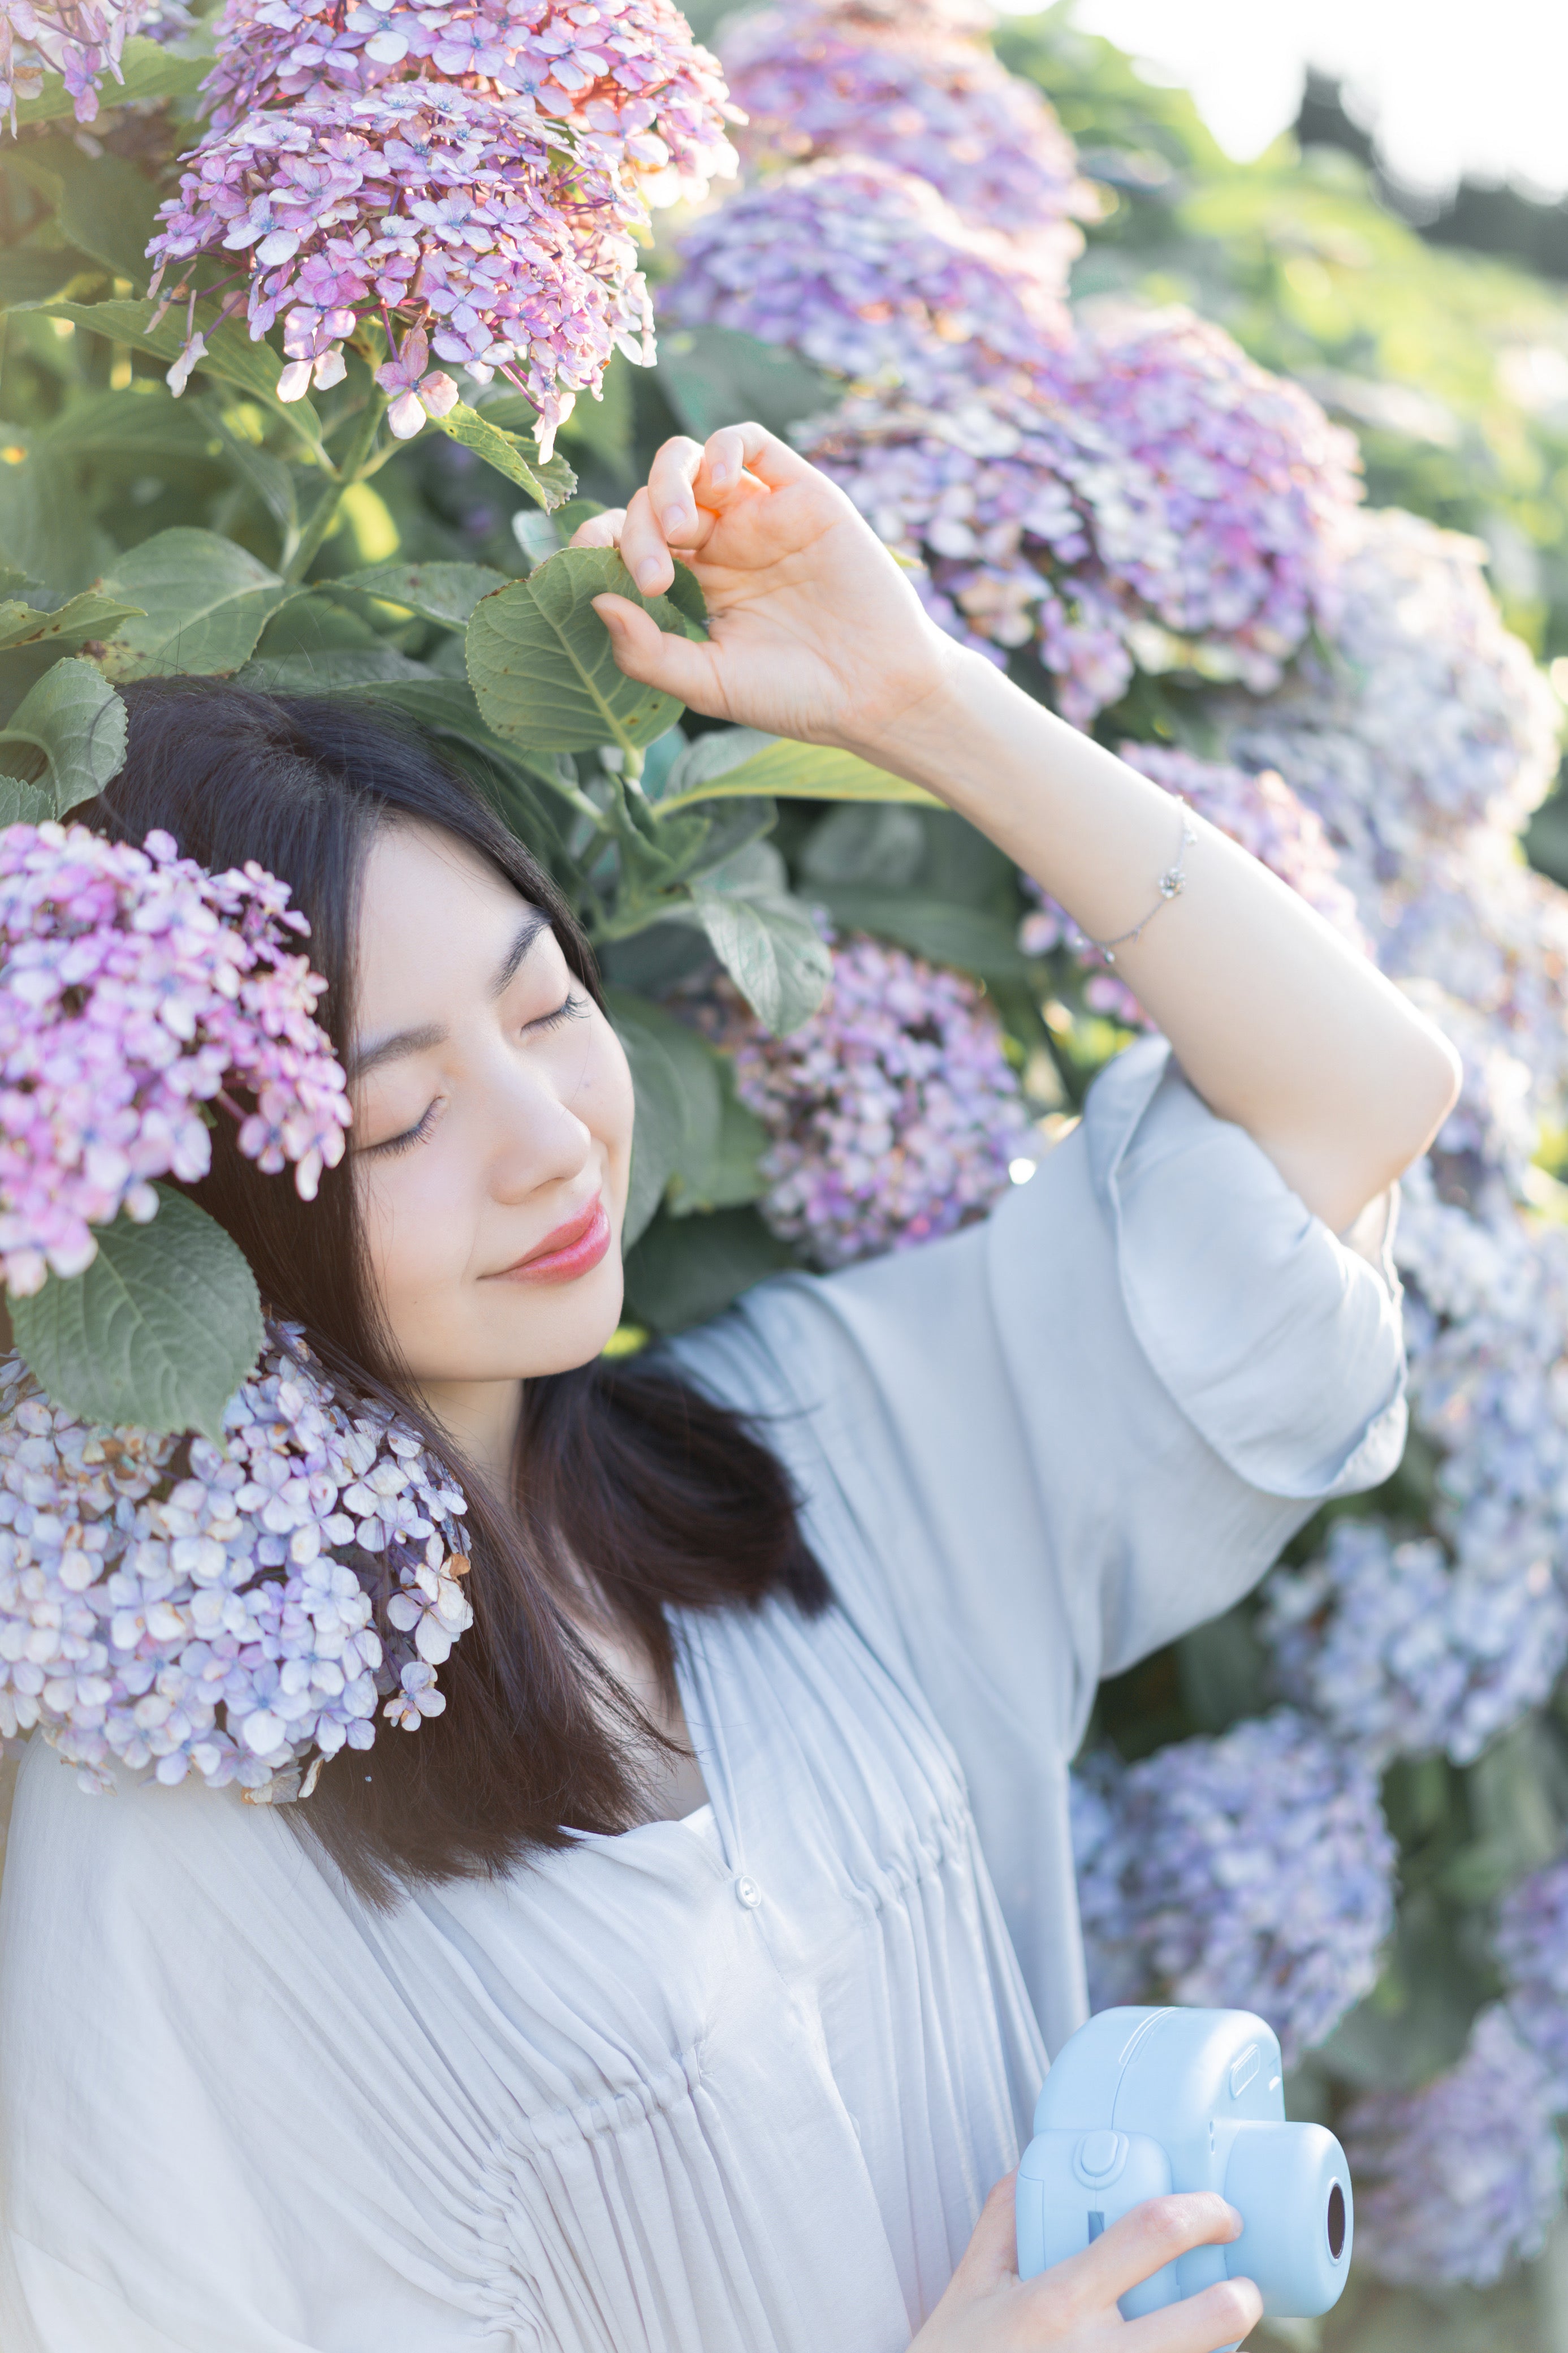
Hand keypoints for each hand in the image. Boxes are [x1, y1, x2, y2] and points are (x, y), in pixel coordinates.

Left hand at [570, 422, 966, 754]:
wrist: (877, 692)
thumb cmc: (793, 697)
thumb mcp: (707, 684)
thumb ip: (646, 651)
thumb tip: (594, 603)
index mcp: (688, 586)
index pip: (621, 544)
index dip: (594, 547)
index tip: (584, 577)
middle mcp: (717, 544)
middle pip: (648, 503)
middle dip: (635, 533)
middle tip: (652, 580)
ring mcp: (756, 515)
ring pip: (688, 462)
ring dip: (667, 484)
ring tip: (679, 530)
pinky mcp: (798, 492)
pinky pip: (749, 442)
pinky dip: (723, 449)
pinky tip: (720, 484)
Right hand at [909, 2179, 1260, 2352]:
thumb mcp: (966, 2292)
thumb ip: (999, 2227)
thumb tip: (1026, 2171)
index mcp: (1060, 2300)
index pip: (1151, 2234)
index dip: (1201, 2214)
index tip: (1221, 2214)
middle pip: (1208, 2318)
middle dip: (1241, 2298)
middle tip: (1242, 2288)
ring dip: (1218, 2351)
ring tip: (1210, 2338)